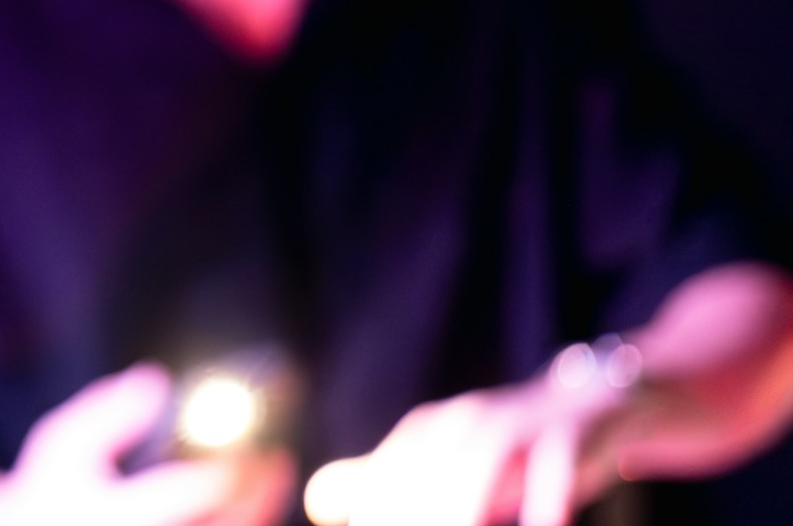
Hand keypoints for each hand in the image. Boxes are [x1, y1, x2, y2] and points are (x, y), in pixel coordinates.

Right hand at [0, 363, 294, 525]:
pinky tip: (247, 504)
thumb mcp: (62, 442)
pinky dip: (236, 522)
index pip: (182, 493)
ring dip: (253, 513)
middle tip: (277, 463)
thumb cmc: (49, 489)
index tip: (257, 446)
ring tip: (270, 480)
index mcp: (110, 515)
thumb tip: (157, 382)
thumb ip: (107, 412)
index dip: (228, 469)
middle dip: (254, 495)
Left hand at [303, 351, 639, 525]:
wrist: (597, 402)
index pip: (381, 489)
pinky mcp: (568, 434)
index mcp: (428, 432)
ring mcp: (516, 426)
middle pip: (420, 486)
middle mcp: (463, 423)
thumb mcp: (447, 463)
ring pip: (473, 478)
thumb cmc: (513, 449)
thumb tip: (319, 504)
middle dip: (414, 521)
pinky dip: (541, 509)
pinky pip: (551, 477)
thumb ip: (384, 481)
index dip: (376, 520)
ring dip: (459, 515)